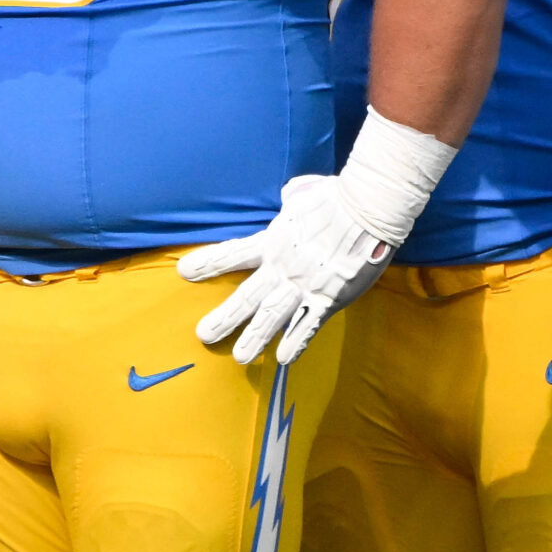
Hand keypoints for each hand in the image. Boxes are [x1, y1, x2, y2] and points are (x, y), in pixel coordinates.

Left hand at [184, 110, 455, 365]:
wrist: (367, 210)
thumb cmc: (337, 197)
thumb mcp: (305, 193)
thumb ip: (293, 196)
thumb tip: (290, 192)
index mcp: (273, 241)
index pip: (233, 254)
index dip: (208, 263)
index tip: (184, 272)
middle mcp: (282, 267)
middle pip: (247, 296)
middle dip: (225, 317)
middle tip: (203, 335)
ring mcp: (304, 285)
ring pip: (272, 317)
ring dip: (255, 338)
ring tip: (240, 357)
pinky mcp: (328, 298)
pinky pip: (309, 325)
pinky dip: (295, 342)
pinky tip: (282, 360)